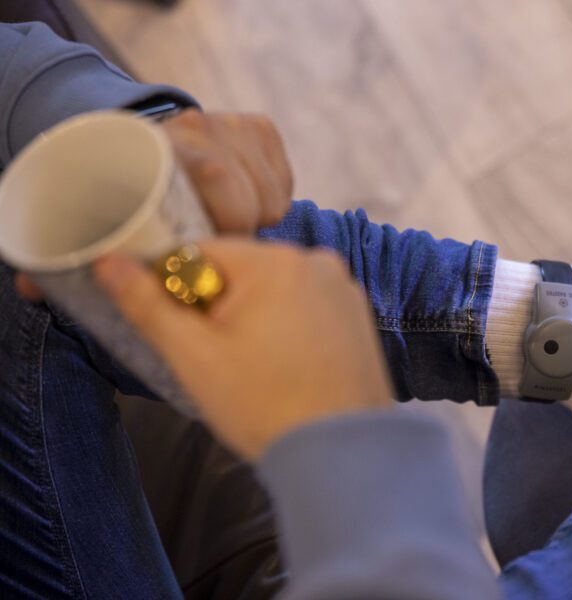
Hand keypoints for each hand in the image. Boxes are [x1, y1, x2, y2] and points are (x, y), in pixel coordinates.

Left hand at [16, 109, 293, 299]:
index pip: (217, 175)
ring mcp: (234, 125)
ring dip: (260, 218)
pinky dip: (273, 199)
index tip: (216, 247)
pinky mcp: (261, 130)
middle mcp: (202, 124)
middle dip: (245, 228)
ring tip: (231, 228)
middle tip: (221, 247)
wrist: (133, 136)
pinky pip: (284, 181)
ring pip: (272, 190)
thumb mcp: (99, 207)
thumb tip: (35, 288)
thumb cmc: (118, 187)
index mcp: (160, 142)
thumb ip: (74, 244)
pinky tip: (250, 205)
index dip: (229, 219)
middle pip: (252, 190)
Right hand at [94, 240, 393, 459]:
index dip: (179, 293)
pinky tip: (289, 372)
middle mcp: (317, 262)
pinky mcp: (359, 318)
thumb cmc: (267, 408)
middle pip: (240, 272)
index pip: (200, 253)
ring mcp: (344, 289)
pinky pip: (306, 310)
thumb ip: (148, 304)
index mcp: (276, 261)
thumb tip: (109, 262)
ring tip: (261, 373)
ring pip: (274, 293)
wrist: (341, 455)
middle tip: (225, 363)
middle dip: (221, 310)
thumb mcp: (194, 357)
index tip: (187, 336)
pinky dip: (289, 332)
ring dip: (255, 322)